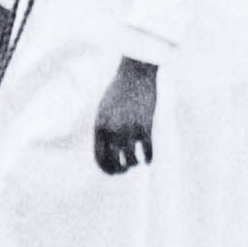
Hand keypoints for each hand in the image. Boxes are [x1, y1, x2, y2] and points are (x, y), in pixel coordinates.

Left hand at [94, 58, 159, 172]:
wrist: (135, 74)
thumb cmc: (119, 91)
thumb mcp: (104, 109)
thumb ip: (103, 128)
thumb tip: (106, 148)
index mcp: (99, 127)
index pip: (100, 157)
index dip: (106, 169)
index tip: (113, 172)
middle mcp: (112, 130)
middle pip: (114, 161)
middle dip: (120, 170)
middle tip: (125, 170)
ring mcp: (129, 129)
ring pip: (131, 159)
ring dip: (134, 164)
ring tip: (136, 162)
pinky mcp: (145, 126)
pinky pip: (147, 151)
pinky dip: (148, 159)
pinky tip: (148, 160)